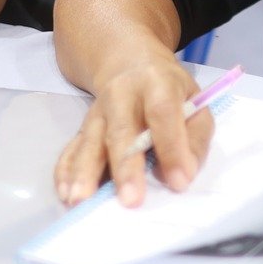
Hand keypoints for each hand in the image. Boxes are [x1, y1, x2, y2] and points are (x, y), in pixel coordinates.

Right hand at [52, 54, 213, 208]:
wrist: (129, 63)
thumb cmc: (169, 90)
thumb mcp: (196, 102)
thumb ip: (195, 138)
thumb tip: (184, 174)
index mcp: (158, 83)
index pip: (163, 113)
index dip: (171, 147)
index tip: (178, 182)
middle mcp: (122, 95)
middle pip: (121, 131)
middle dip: (125, 168)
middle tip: (130, 200)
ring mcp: (98, 111)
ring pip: (90, 141)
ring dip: (85, 172)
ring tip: (81, 200)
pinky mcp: (83, 127)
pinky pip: (71, 148)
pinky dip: (66, 171)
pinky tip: (66, 192)